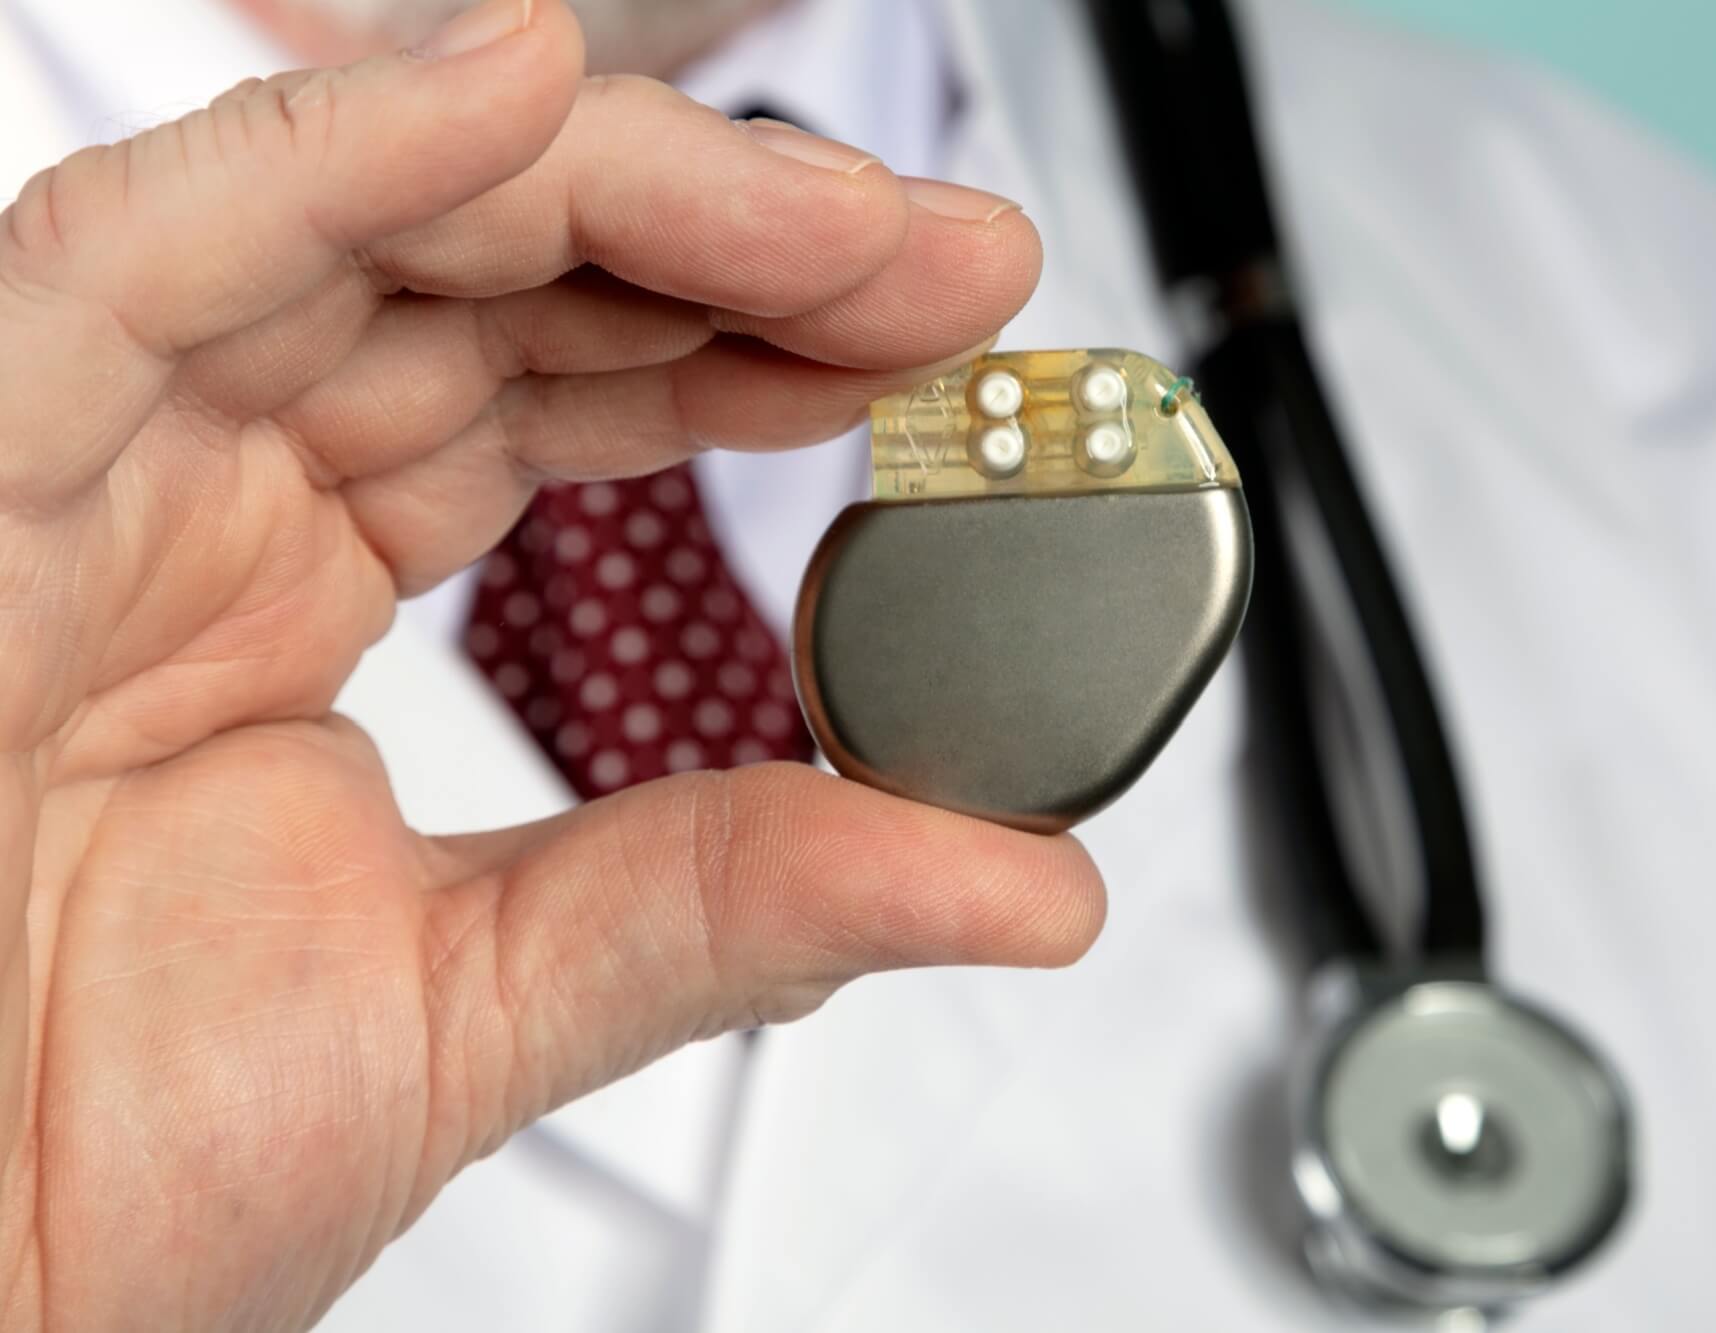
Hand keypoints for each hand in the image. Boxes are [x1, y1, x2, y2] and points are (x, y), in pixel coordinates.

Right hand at [0, 3, 1102, 1326]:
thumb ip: (742, 905)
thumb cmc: (87, 1176)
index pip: (560, 394)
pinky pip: (143, 258)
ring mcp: (86, 463)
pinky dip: (337, 158)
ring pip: (362, 225)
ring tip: (844, 221)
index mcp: (296, 593)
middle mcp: (198, 492)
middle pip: (494, 277)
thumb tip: (1025, 878)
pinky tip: (525, 89)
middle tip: (952, 269)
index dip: (755, 347)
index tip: (944, 354)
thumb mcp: (488, 1007)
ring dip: (620, 192)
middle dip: (741, 248)